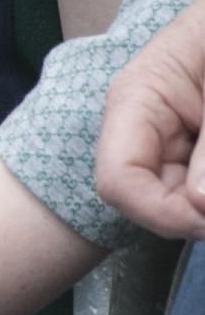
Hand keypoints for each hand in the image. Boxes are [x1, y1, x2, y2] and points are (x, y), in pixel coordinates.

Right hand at [97, 0, 204, 237]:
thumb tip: (199, 203)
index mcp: (136, 100)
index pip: (119, 182)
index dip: (163, 214)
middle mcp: (141, 126)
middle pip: (149, 199)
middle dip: (194, 212)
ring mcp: (166, 137)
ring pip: (177, 200)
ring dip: (203, 205)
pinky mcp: (189, 146)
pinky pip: (193, 188)